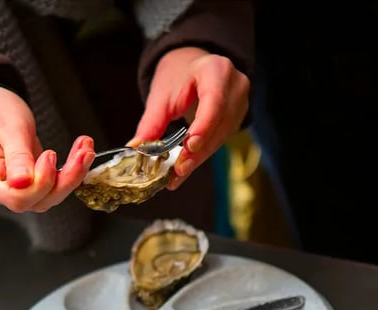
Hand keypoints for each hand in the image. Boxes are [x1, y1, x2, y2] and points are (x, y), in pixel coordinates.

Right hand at [0, 87, 95, 212]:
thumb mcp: (7, 125)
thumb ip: (17, 155)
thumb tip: (23, 183)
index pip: (16, 197)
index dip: (40, 183)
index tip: (51, 155)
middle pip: (36, 200)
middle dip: (65, 179)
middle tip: (83, 150)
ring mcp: (11, 192)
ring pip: (48, 197)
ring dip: (72, 175)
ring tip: (85, 148)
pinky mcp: (27, 189)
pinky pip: (51, 189)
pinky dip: (69, 173)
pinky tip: (80, 154)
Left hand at [133, 47, 249, 189]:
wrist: (192, 67)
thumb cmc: (177, 76)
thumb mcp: (161, 95)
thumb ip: (151, 122)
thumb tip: (136, 148)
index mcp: (216, 70)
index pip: (215, 102)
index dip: (203, 127)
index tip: (188, 147)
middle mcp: (235, 85)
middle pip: (219, 124)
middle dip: (198, 151)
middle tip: (178, 171)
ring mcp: (240, 102)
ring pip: (221, 137)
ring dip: (200, 157)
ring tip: (178, 174)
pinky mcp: (238, 118)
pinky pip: (221, 140)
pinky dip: (203, 154)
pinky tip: (187, 165)